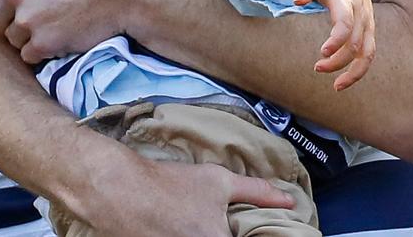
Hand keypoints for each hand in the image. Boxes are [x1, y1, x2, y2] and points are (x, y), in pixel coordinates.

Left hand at [0, 0, 125, 62]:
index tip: (14, 4)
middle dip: (10, 21)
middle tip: (37, 15)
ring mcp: (27, 16)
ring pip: (12, 38)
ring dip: (28, 36)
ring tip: (54, 21)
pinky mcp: (43, 41)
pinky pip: (29, 55)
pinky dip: (43, 50)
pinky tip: (61, 34)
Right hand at [82, 157, 293, 236]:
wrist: (122, 191)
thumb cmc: (172, 184)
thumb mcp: (218, 181)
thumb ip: (256, 192)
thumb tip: (290, 200)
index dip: (247, 234)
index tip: (237, 227)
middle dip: (222, 231)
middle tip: (204, 219)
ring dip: (200, 233)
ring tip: (189, 222)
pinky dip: (183, 235)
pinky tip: (176, 228)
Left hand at [293, 0, 375, 90]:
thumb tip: (297, 1)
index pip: (346, 23)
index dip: (337, 40)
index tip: (322, 53)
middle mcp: (362, 12)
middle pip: (355, 43)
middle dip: (338, 60)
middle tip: (317, 67)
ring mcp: (368, 22)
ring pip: (368, 53)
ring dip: (354, 72)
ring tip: (336, 86)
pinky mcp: (370, 30)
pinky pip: (370, 54)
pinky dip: (360, 70)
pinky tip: (344, 80)